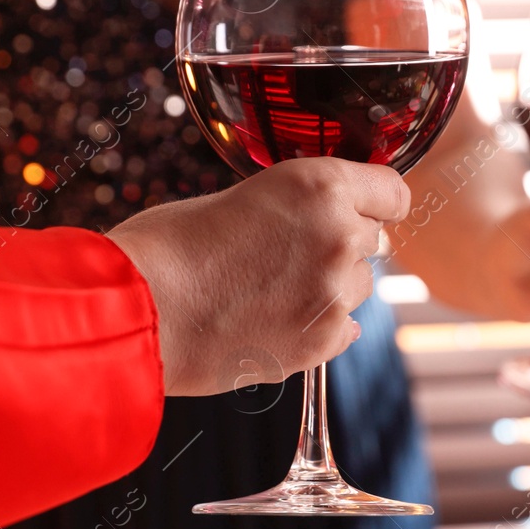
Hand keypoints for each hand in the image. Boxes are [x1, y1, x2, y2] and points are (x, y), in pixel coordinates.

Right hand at [108, 158, 410, 394]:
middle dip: (339, 243)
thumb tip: (320, 221)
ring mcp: (334, 294)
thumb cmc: (168, 248)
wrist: (137, 313)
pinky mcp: (322, 342)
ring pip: (360, 286)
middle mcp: (339, 236)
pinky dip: (319, 325)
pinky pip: (345, 328)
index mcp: (319, 186)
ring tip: (271, 290)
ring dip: (330, 285)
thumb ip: (294, 207)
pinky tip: (273, 320)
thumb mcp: (240, 198)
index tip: (359, 208)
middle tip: (286, 253)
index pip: (392, 191)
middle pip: (372, 239)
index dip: (372, 200)